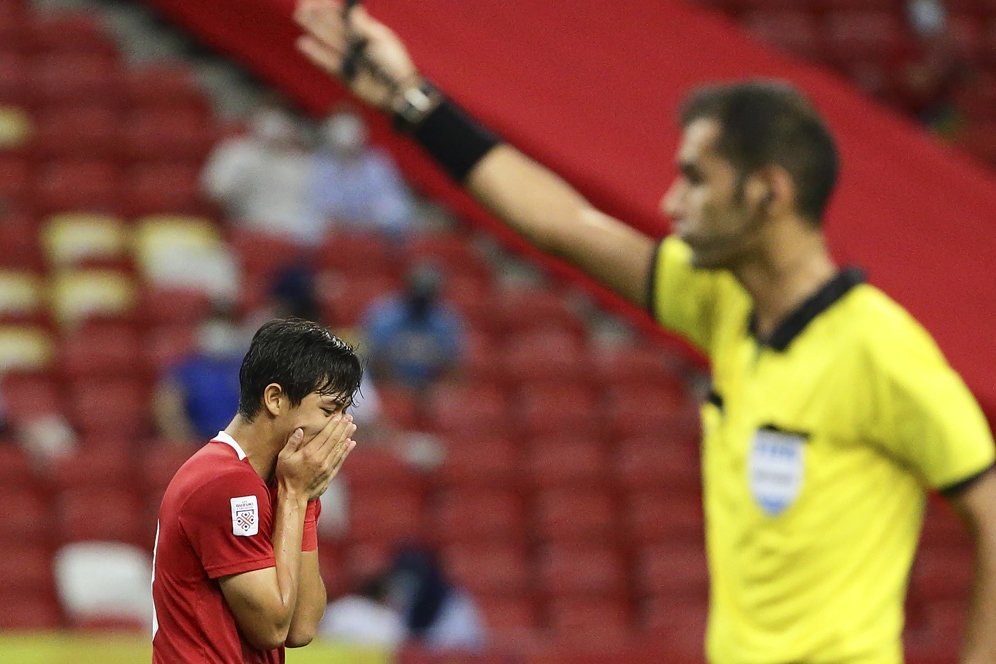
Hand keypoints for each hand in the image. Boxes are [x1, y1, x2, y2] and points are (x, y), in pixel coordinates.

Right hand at [276, 416, 356, 500]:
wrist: (294, 496)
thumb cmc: (286, 476)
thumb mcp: (283, 458)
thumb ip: (292, 443)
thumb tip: (300, 430)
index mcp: (309, 453)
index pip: (325, 435)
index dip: (333, 425)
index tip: (338, 416)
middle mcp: (321, 459)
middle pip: (334, 440)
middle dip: (342, 427)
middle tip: (349, 417)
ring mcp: (327, 467)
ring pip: (339, 449)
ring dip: (347, 436)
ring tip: (353, 426)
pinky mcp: (330, 474)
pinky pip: (340, 460)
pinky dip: (346, 451)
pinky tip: (351, 443)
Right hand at [294, 0, 418, 110]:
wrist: (397, 90)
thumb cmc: (393, 62)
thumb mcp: (380, 39)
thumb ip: (363, 25)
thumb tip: (351, 8)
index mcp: (365, 32)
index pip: (344, 16)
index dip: (330, 7)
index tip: (316, 0)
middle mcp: (354, 44)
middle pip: (332, 26)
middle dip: (318, 15)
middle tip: (302, 6)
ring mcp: (348, 58)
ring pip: (327, 40)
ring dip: (314, 29)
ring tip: (300, 16)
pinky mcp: (343, 74)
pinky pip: (326, 62)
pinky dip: (315, 53)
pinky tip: (303, 43)